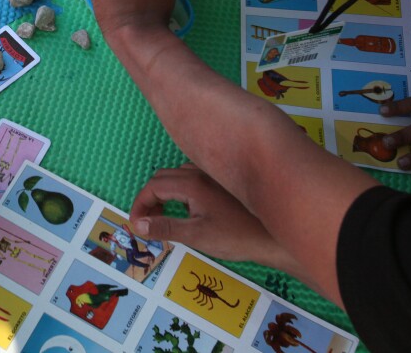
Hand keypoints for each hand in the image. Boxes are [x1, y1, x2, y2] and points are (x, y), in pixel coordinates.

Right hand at [130, 165, 300, 273]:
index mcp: (191, 183)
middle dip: (149, 199)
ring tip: (165, 216)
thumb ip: (166, 227)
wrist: (274, 237)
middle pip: (162, 178)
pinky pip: (192, 176)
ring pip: (177, 175)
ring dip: (164, 193)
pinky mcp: (222, 181)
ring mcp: (212, 174)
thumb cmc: (236, 237)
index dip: (139, 205)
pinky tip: (189, 208)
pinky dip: (180, 189)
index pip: (153, 186)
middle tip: (147, 223)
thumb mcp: (197, 236)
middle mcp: (200, 171)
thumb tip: (138, 224)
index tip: (136, 225)